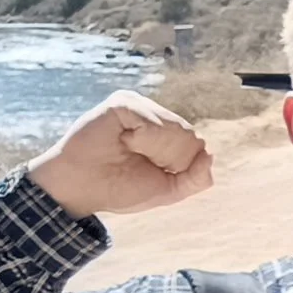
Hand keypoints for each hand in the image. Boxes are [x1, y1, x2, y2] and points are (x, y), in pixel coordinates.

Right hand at [25, 91, 213, 217]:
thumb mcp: (168, 190)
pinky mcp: (122, 102)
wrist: (81, 188)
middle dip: (168, 159)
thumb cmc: (120, 188)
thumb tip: (210, 154)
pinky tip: (122, 142)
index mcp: (169, 134)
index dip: (178, 167)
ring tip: (127, 151)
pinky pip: (152, 122)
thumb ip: (195, 178)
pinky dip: (142, 140)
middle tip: (137, 161)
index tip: (152, 171)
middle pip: (190, 136)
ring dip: (154, 151)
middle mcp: (156, 116)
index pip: (197, 145)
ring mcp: (139, 106)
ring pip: (175, 129)